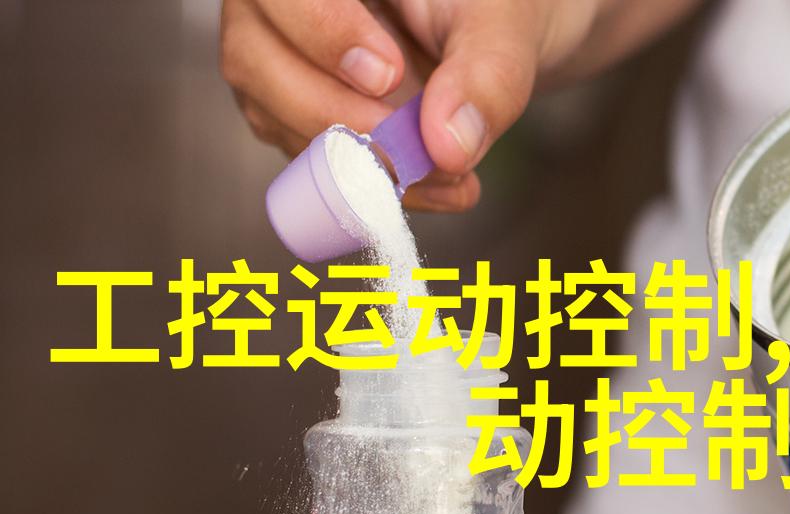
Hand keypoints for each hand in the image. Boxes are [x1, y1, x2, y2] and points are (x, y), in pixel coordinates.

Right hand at [219, 0, 601, 210]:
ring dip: (362, 164)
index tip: (389, 76)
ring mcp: (273, 58)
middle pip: (254, 57)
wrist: (487, 39)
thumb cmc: (485, 9)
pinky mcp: (290, 113)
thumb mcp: (501, 26)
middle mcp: (275, 6)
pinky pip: (306, 158)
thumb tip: (448, 146)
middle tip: (427, 151)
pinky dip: (373, 184)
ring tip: (452, 176)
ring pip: (272, 115)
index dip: (322, 33)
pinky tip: (437, 186)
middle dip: (343, 118)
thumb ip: (486, 73)